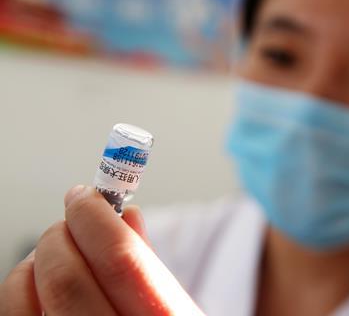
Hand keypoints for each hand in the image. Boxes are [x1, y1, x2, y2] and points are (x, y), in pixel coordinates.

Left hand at [0, 186, 204, 315]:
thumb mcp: (177, 311)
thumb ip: (151, 265)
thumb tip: (127, 214)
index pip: (120, 260)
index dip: (97, 217)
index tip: (87, 196)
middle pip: (65, 277)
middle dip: (62, 233)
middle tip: (73, 221)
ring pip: (23, 298)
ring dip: (35, 261)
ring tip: (58, 254)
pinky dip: (21, 292)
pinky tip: (41, 289)